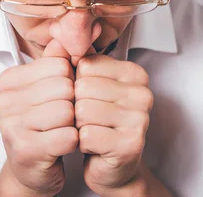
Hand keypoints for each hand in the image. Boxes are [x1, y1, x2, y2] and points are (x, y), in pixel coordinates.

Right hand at [0, 40, 77, 196]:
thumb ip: (58, 59)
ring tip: (61, 130)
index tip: (58, 97)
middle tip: (62, 118)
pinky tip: (62, 145)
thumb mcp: (48, 88)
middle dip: (72, 103)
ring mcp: (11, 126)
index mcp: (8, 80)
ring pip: (67, 111)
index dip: (69, 81)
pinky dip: (73, 142)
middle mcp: (4, 100)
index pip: (58, 65)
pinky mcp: (25, 150)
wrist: (31, 169)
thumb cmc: (43, 125)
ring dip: (72, 124)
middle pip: (64, 87)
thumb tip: (74, 30)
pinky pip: (68, 136)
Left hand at [74, 53, 154, 195]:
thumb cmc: (96, 122)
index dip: (76, 84)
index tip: (88, 98)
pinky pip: (86, 135)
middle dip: (75, 106)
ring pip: (82, 111)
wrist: (110, 167)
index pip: (85, 65)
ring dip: (78, 125)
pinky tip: (93, 147)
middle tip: (87, 120)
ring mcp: (140, 119)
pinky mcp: (130, 145)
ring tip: (90, 131)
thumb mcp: (87, 86)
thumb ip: (75, 60)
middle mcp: (143, 93)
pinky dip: (82, 143)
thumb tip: (58, 35)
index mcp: (135, 73)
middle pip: (83, 88)